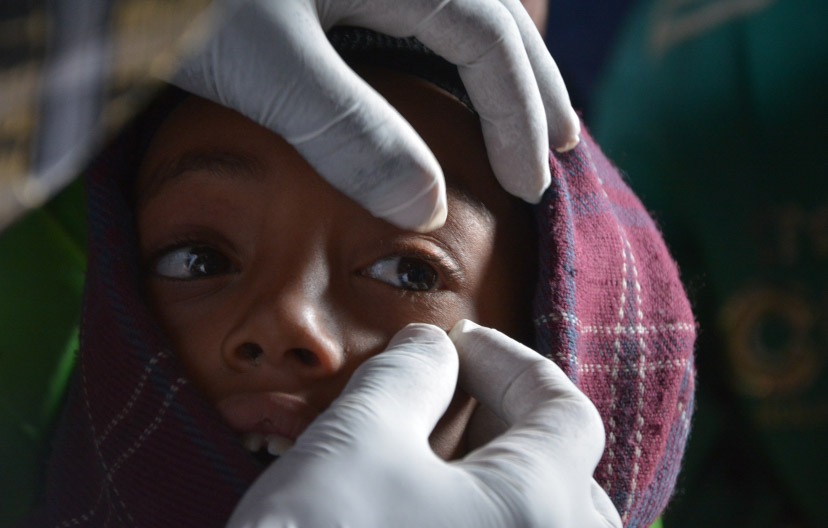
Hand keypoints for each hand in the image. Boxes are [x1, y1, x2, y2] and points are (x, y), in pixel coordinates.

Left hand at [172, 0, 578, 231]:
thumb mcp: (265, 61)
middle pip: (485, 13)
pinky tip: (438, 73)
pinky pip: (408, 12)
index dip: (518, 113)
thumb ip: (347, 129)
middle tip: (564, 144)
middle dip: (528, 83)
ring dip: (493, 62)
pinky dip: (439, 50)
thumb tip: (427, 205)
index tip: (535, 183)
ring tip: (524, 111)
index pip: (483, 39)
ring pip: (453, 7)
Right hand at [193, 321, 621, 527]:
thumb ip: (412, 373)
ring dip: (498, 466)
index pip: (564, 413)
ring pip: (540, 522)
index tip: (458, 343)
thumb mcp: (362, 432)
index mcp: (535, 516)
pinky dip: (479, 512)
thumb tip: (431, 348)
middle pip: (571, 476)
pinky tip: (421, 495)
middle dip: (519, 420)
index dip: (511, 362)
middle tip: (461, 392)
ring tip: (433, 438)